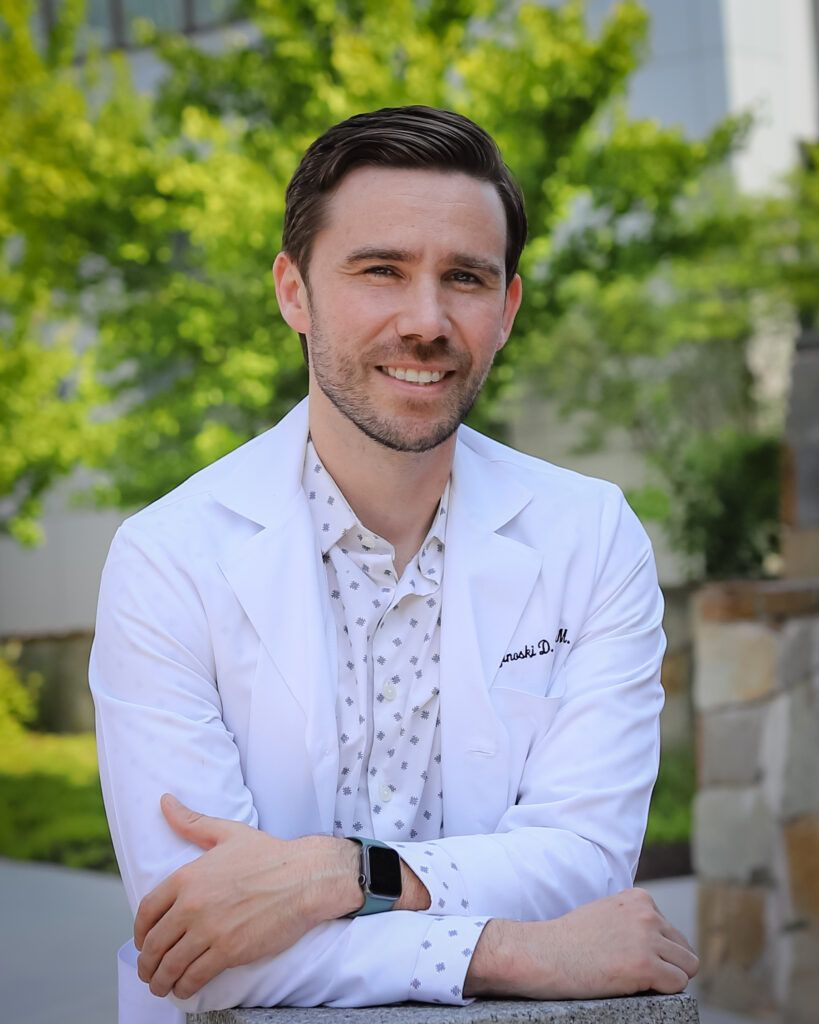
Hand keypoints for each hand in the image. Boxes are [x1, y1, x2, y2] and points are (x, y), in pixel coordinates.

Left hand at [134, 794, 360, 998]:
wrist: (304, 878)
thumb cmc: (268, 855)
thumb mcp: (227, 833)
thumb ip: (191, 822)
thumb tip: (165, 801)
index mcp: (187, 877)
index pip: (147, 911)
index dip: (140, 932)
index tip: (142, 942)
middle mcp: (192, 905)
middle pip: (155, 943)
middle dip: (147, 962)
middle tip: (150, 970)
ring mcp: (209, 930)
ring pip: (170, 965)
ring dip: (160, 979)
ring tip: (161, 985)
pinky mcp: (228, 952)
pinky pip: (194, 977)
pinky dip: (183, 988)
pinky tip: (184, 989)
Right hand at [465, 887, 698, 998]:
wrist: (544, 953)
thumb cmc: (571, 940)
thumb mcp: (607, 914)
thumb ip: (634, 920)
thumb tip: (662, 942)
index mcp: (640, 899)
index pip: (672, 932)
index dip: (657, 951)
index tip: (630, 957)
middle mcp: (647, 914)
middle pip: (684, 950)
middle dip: (667, 965)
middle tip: (636, 974)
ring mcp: (647, 939)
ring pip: (687, 967)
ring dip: (667, 978)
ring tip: (635, 980)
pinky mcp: (644, 965)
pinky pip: (677, 984)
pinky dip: (663, 991)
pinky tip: (635, 986)